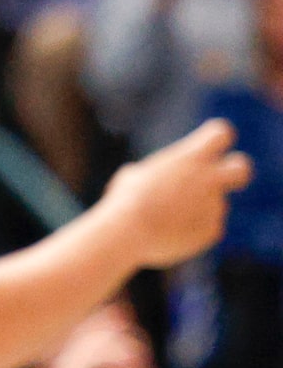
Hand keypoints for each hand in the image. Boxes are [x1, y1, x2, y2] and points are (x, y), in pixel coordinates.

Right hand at [99, 118, 251, 271]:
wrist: (129, 232)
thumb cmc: (125, 199)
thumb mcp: (136, 175)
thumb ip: (161, 175)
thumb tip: (161, 183)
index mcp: (191, 158)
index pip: (221, 134)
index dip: (215, 138)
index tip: (204, 146)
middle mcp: (210, 179)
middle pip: (242, 168)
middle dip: (234, 171)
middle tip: (216, 178)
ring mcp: (215, 206)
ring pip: (212, 204)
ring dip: (193, 208)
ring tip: (164, 218)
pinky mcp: (213, 230)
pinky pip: (206, 226)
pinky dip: (191, 229)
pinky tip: (168, 233)